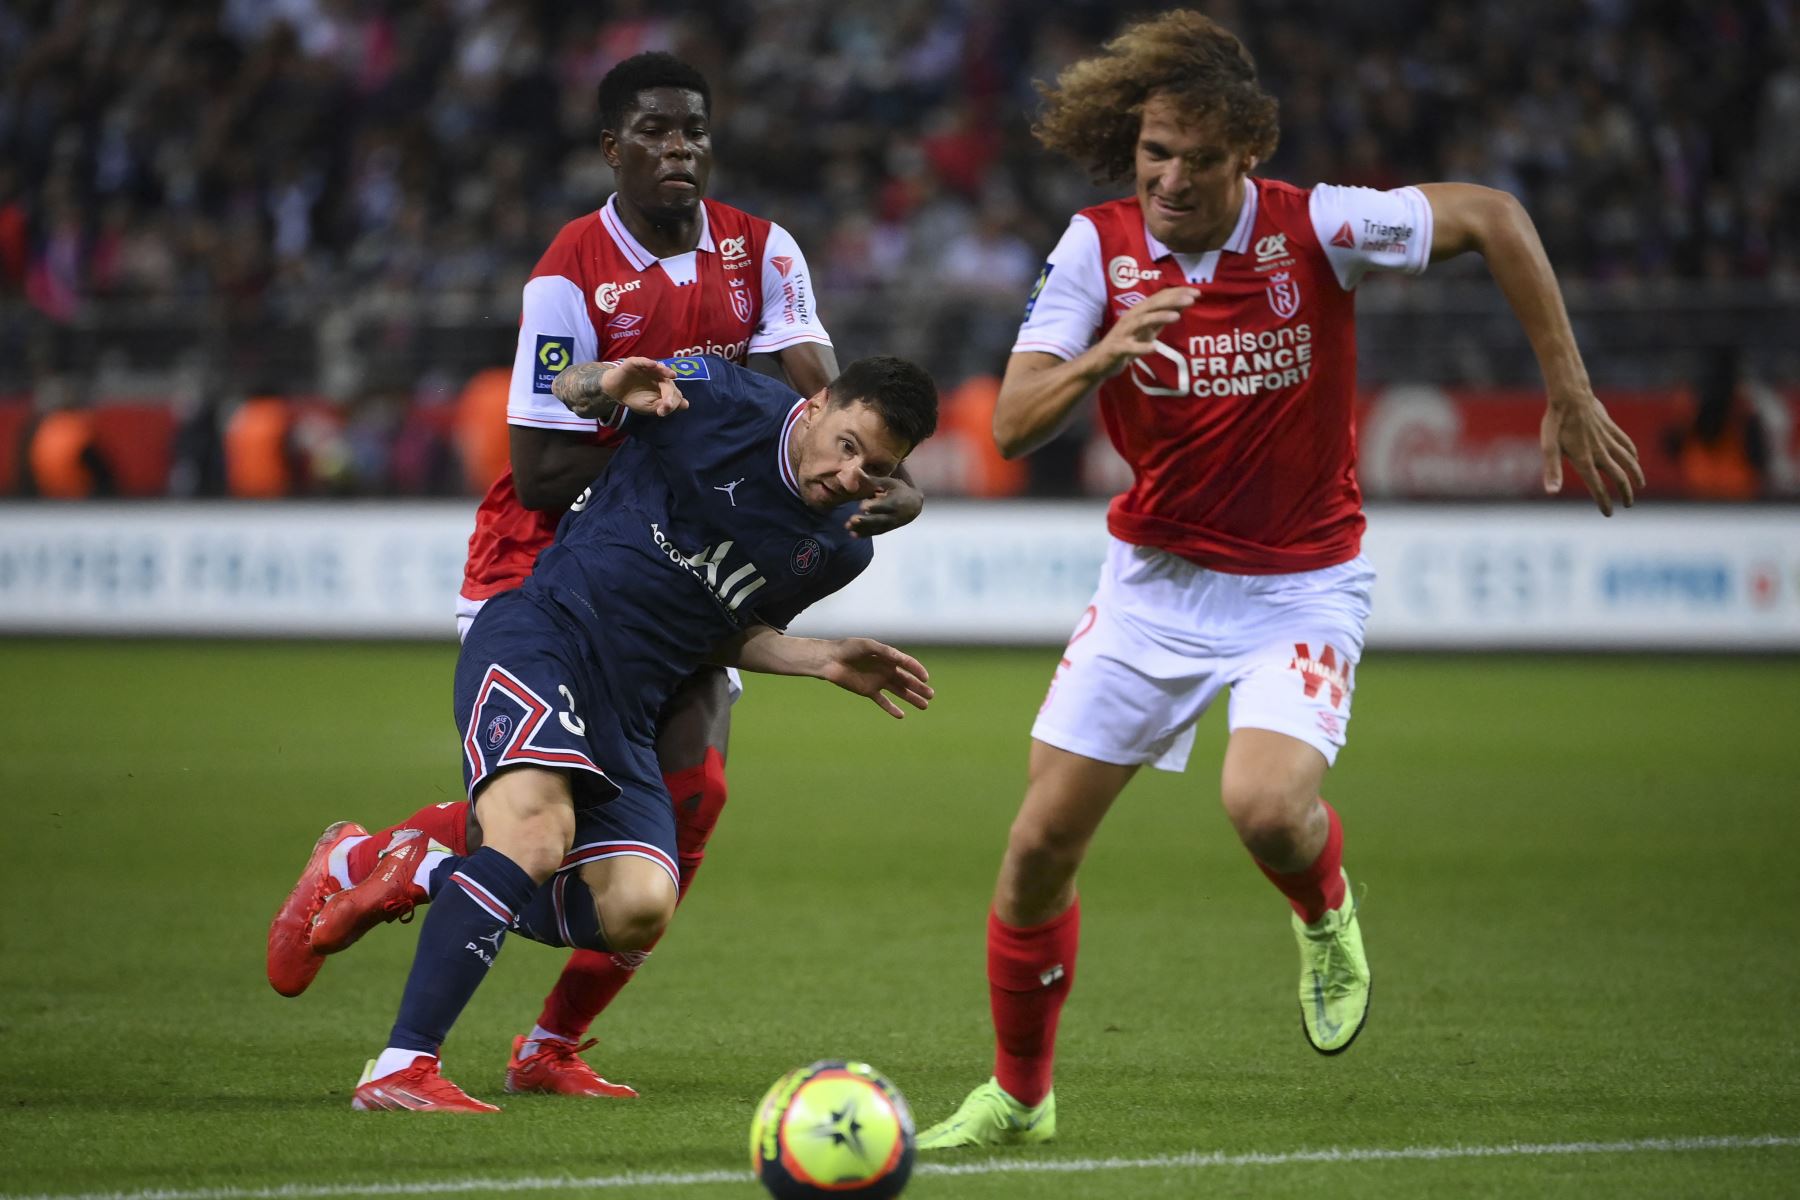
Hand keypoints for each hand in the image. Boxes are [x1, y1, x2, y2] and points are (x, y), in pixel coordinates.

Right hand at [602, 357, 687, 417]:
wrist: (615, 392)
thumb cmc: (635, 398)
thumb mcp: (650, 407)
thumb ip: (665, 406)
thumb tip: (685, 405)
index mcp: (665, 386)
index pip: (674, 393)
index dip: (673, 401)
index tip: (667, 408)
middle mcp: (659, 376)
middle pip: (669, 383)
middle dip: (670, 393)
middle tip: (668, 403)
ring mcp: (649, 369)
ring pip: (660, 369)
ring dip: (666, 371)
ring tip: (672, 375)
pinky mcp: (636, 363)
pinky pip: (643, 361)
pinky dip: (648, 362)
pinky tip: (653, 365)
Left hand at [819, 638, 932, 717]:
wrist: (829, 660)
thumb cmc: (848, 648)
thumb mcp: (869, 646)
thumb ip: (886, 652)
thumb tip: (902, 659)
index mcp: (887, 656)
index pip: (907, 664)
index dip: (917, 670)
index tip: (925, 678)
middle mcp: (885, 669)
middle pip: (906, 680)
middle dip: (919, 688)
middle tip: (931, 695)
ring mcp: (877, 681)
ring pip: (899, 692)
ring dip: (911, 698)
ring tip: (925, 706)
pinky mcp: (868, 691)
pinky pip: (883, 701)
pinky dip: (892, 708)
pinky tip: (901, 716)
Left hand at [846, 471, 923, 536]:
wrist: (915, 506)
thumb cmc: (900, 491)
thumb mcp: (889, 483)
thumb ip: (873, 480)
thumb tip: (857, 471)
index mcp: (895, 501)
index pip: (885, 505)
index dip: (874, 506)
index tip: (862, 506)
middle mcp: (893, 514)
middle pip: (879, 519)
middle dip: (866, 520)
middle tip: (852, 519)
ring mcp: (890, 524)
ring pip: (876, 528)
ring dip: (862, 529)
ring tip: (848, 528)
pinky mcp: (887, 528)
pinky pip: (876, 533)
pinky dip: (865, 534)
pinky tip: (853, 534)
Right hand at [1093, 287, 1198, 375]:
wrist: (1101, 362)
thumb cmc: (1127, 342)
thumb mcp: (1148, 328)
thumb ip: (1163, 317)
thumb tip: (1184, 303)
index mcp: (1140, 311)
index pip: (1160, 297)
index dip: (1177, 293)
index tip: (1197, 292)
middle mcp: (1131, 318)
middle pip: (1152, 305)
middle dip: (1172, 301)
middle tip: (1191, 299)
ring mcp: (1124, 332)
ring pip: (1142, 321)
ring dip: (1159, 317)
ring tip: (1177, 317)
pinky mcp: (1118, 348)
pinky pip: (1130, 347)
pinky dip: (1142, 347)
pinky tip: (1154, 348)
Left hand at [1540, 390, 1644, 515]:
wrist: (1571, 395)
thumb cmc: (1556, 422)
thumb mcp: (1548, 446)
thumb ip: (1552, 470)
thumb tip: (1551, 492)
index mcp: (1584, 459)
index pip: (1597, 486)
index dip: (1603, 501)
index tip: (1609, 513)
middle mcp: (1600, 452)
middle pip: (1618, 476)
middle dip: (1625, 493)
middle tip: (1627, 505)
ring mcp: (1608, 440)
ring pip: (1628, 461)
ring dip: (1636, 475)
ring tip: (1640, 486)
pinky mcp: (1612, 429)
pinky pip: (1626, 444)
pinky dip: (1633, 454)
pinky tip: (1635, 459)